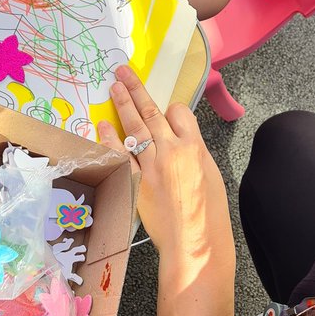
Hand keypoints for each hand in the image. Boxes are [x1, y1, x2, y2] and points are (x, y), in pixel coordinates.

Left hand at [98, 66, 231, 256]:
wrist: (196, 242)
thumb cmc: (210, 215)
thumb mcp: (212, 175)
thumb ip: (194, 155)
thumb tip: (183, 145)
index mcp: (194, 147)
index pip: (180, 113)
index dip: (172, 109)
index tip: (167, 109)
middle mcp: (171, 151)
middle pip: (152, 112)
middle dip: (136, 89)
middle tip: (122, 73)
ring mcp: (151, 166)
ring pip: (134, 127)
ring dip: (122, 104)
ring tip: (113, 87)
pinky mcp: (135, 182)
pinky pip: (119, 155)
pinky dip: (110, 138)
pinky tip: (102, 125)